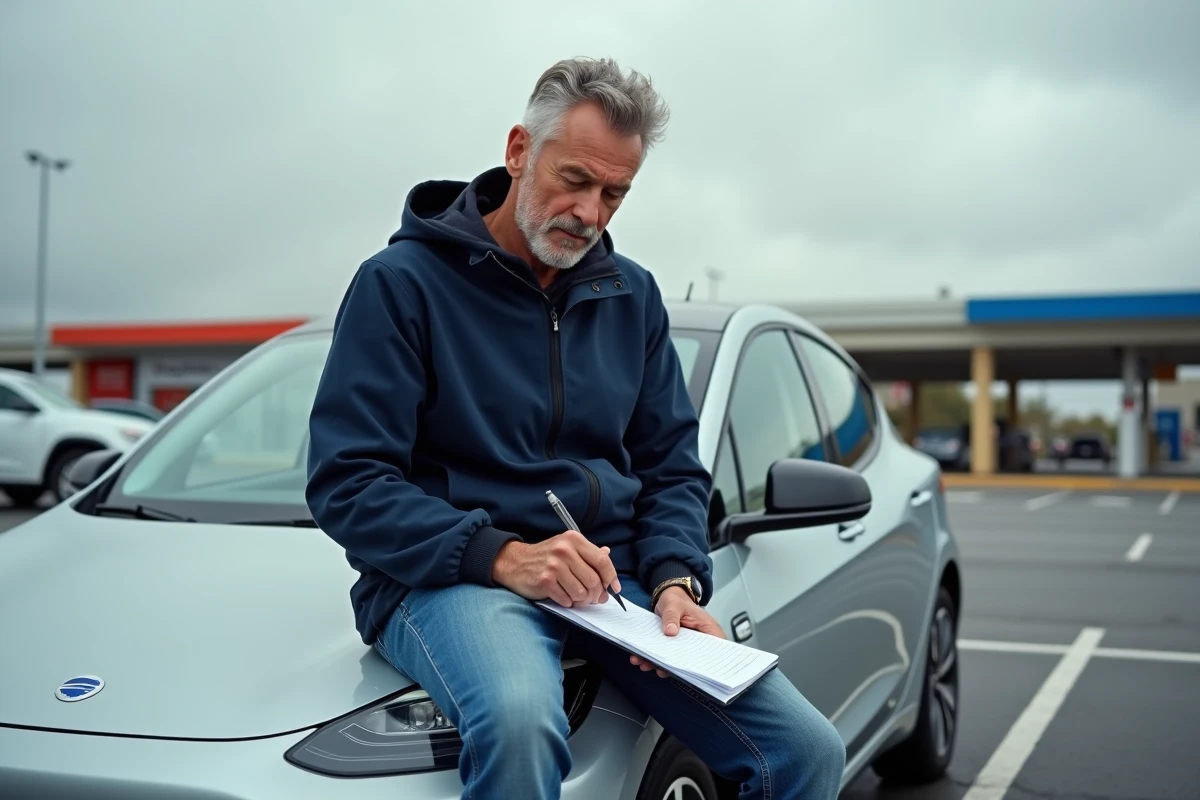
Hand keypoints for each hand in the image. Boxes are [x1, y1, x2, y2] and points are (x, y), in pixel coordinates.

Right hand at [491, 530, 620, 607]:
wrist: (514, 562)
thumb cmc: (544, 556)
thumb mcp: (567, 547)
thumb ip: (587, 552)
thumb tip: (607, 555)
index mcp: (573, 540)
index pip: (601, 560)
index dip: (611, 577)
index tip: (614, 589)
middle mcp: (564, 550)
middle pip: (594, 580)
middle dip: (597, 594)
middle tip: (594, 598)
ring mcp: (554, 566)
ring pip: (582, 592)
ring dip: (582, 600)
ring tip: (576, 597)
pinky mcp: (545, 581)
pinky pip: (567, 599)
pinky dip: (568, 602)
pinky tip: (563, 596)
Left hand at [630, 586, 726, 677]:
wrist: (667, 598)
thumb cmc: (676, 600)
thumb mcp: (673, 605)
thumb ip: (672, 617)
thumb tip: (671, 631)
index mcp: (708, 629)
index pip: (715, 650)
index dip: (708, 661)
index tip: (692, 668)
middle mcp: (700, 641)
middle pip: (695, 660)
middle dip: (677, 667)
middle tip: (662, 669)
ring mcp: (687, 647)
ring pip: (677, 662)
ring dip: (661, 666)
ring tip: (647, 665)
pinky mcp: (674, 649)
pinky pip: (666, 659)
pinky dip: (654, 661)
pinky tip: (642, 661)